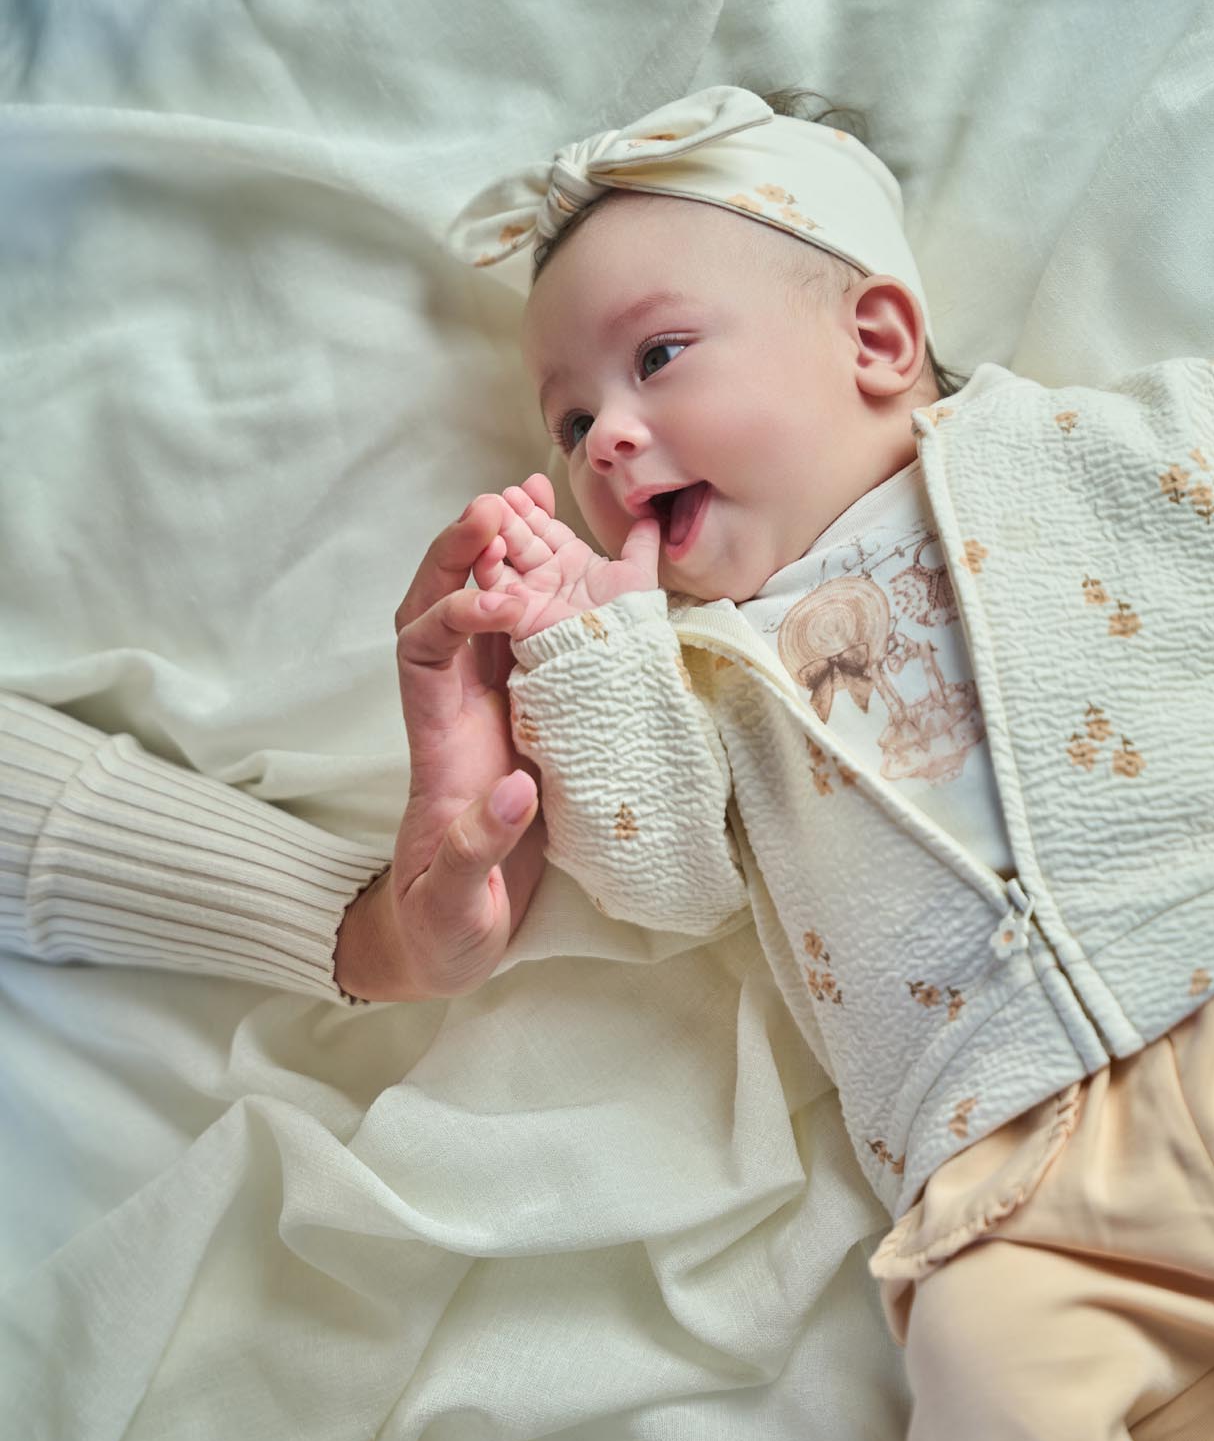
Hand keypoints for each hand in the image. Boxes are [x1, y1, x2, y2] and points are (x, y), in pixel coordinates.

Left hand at [332, 477, 551, 1002]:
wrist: (442, 941)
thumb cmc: (441, 924)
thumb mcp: (454, 903)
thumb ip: (477, 851)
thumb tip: (517, 792)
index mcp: (435, 746)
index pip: (421, 652)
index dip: (451, 613)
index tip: (500, 601)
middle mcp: (454, 713)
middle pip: (439, 609)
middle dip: (461, 552)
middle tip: (502, 501)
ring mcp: (485, 712)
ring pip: (481, 615)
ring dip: (499, 558)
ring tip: (532, 499)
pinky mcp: (520, 721)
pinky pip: (523, 643)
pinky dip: (538, 594)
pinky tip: (566, 558)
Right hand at [471, 482, 660, 639]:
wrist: (624, 652)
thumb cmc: (632, 616)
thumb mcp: (638, 574)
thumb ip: (641, 545)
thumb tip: (650, 518)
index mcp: (573, 564)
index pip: (548, 528)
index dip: (537, 507)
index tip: (528, 485)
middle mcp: (548, 577)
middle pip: (523, 539)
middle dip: (512, 515)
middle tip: (503, 495)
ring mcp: (530, 595)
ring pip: (505, 558)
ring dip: (496, 533)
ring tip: (493, 508)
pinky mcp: (517, 615)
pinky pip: (496, 588)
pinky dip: (489, 565)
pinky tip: (491, 544)